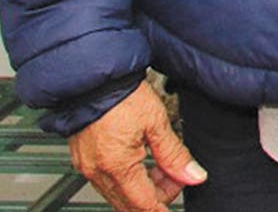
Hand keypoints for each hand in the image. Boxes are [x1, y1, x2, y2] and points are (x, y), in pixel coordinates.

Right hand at [66, 82, 204, 211]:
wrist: (95, 78)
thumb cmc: (122, 94)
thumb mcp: (156, 123)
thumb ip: (175, 154)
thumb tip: (193, 175)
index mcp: (117, 166)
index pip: (143, 205)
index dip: (163, 207)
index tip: (175, 203)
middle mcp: (98, 172)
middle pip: (130, 204)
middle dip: (157, 196)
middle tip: (176, 176)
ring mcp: (87, 167)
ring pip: (118, 195)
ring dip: (143, 188)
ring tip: (162, 165)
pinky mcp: (83, 159)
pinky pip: (106, 181)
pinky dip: (126, 179)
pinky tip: (141, 162)